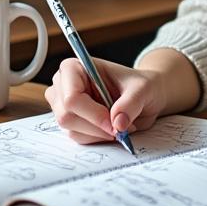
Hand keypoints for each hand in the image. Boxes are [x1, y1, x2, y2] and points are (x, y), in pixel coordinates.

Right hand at [44, 58, 165, 143]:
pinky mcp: (70, 121)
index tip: (115, 123)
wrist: (142, 95)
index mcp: (74, 68)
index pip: (72, 97)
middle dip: (96, 127)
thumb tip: (118, 124)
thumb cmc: (139, 85)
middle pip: (67, 116)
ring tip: (119, 123)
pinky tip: (111, 128)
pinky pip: (78, 138)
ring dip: (99, 133)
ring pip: (71, 130)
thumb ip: (132, 103)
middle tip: (120, 127)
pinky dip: (98, 138)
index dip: (93, 114)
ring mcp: (63, 105)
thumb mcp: (143, 89)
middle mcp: (63, 85)